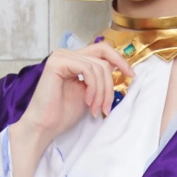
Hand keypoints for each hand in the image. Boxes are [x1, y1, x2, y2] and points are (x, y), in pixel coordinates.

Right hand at [14, 41, 131, 145]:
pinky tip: (88, 102)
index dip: (120, 60)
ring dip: (102, 91)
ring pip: (98, 66)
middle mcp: (67, 54)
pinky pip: (88, 69)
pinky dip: (93, 88)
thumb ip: (100, 79)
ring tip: (96, 109)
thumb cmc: (63, 113)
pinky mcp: (57, 62)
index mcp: (75, 59)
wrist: (45, 126)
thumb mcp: (90, 92)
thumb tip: (121, 70)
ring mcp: (61, 56)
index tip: (131, 76)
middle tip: (108, 105)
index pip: (103, 50)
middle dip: (111, 82)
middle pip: (103, 56)